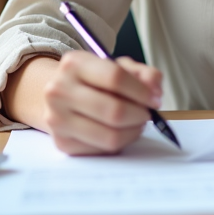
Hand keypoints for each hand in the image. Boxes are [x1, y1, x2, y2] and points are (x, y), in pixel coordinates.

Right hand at [41, 51, 163, 154]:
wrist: (59, 96)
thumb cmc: (93, 80)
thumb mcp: (116, 66)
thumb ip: (142, 73)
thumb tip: (155, 90)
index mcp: (74, 64)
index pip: (115, 77)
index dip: (142, 91)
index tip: (155, 98)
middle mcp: (60, 91)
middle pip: (114, 111)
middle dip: (140, 115)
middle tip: (147, 114)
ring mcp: (58, 119)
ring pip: (110, 136)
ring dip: (133, 132)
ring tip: (136, 123)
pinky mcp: (62, 143)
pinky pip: (102, 150)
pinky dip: (120, 143)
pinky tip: (120, 132)